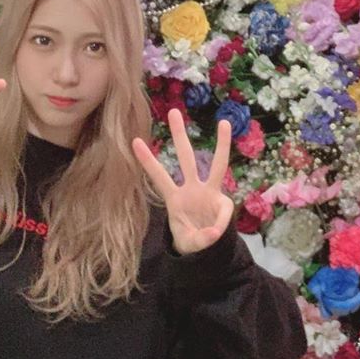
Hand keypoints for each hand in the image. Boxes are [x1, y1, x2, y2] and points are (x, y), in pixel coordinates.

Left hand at [132, 109, 233, 254]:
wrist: (205, 247)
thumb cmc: (190, 239)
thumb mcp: (189, 243)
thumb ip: (200, 238)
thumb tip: (214, 232)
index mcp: (175, 198)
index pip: (159, 176)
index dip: (148, 161)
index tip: (134, 142)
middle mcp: (191, 189)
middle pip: (186, 158)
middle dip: (180, 136)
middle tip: (173, 111)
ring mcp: (209, 193)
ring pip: (216, 165)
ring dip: (221, 143)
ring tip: (224, 121)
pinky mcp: (222, 202)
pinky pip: (225, 209)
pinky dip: (222, 221)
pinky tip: (214, 233)